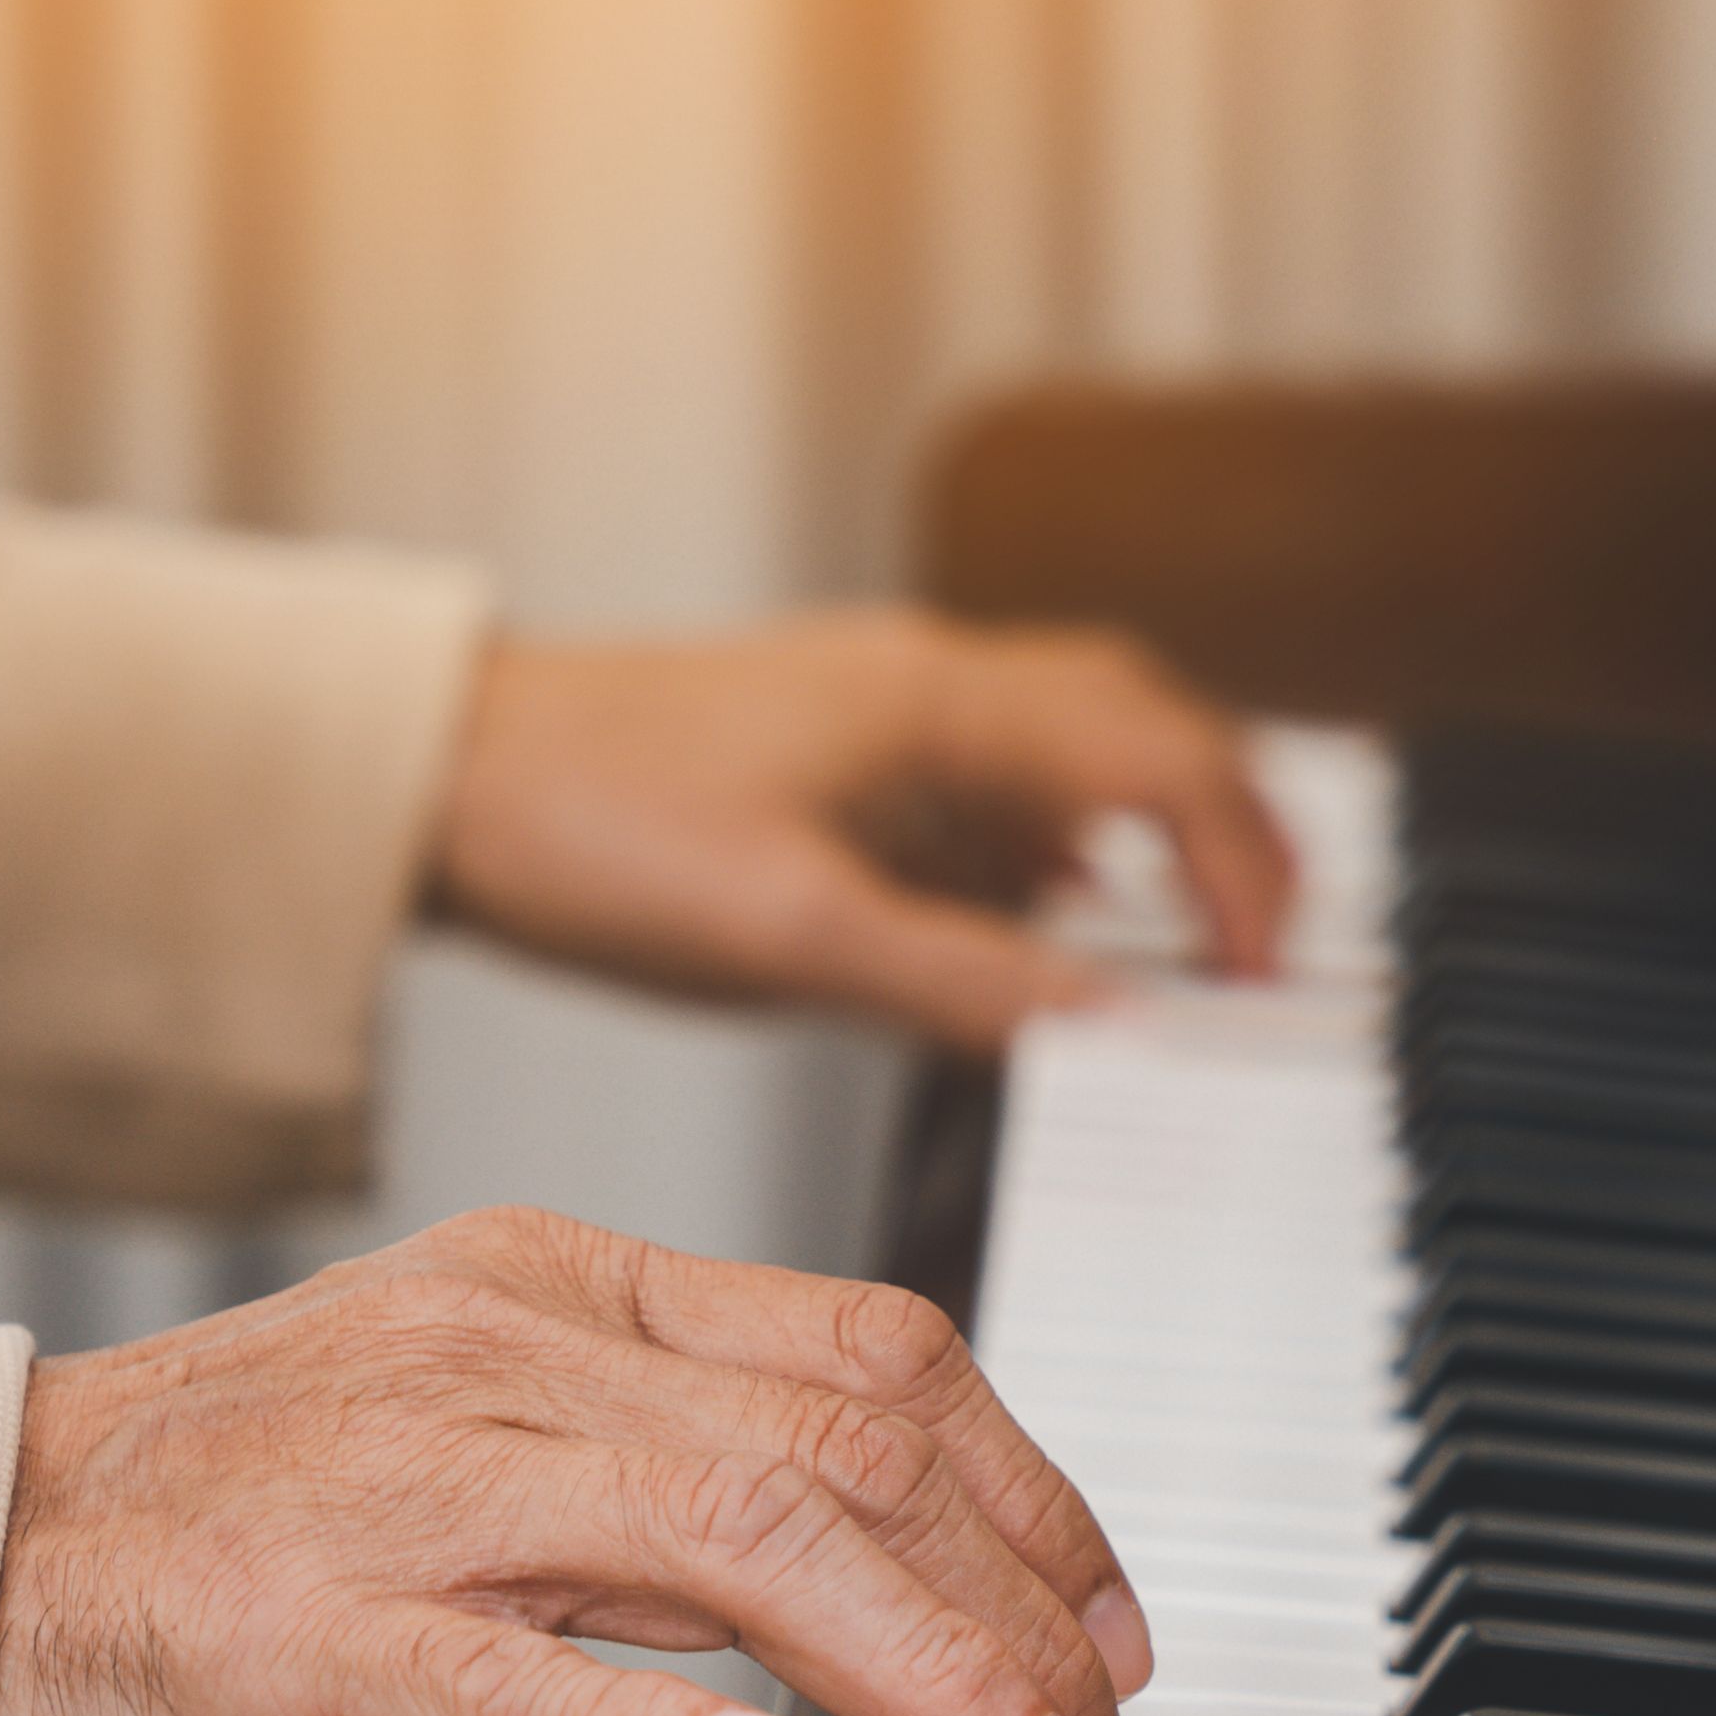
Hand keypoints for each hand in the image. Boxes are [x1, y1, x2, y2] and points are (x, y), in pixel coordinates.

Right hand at [0, 1207, 1152, 1715]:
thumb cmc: (215, 1523)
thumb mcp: (480, 1429)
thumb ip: (673, 1468)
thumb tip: (892, 1562)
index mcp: (555, 1290)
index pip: (870, 1353)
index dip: (1032, 1493)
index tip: (1112, 1627)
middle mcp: (498, 1356)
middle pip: (843, 1451)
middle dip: (1020, 1616)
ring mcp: (396, 1489)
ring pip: (732, 1544)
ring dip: (922, 1683)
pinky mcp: (292, 1636)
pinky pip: (501, 1678)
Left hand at [429, 611, 1296, 1047]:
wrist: (441, 773)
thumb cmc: (591, 827)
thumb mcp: (794, 935)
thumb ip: (968, 981)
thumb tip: (1118, 1028)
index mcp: (946, 704)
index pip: (1169, 760)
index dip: (1244, 868)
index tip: (1261, 978)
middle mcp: (936, 686)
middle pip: (1153, 721)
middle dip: (1236, 826)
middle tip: (1273, 942)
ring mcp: (890, 714)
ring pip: (1081, 743)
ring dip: (1154, 829)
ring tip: (1190, 939)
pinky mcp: (844, 755)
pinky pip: (998, 781)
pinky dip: (1061, 845)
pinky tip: (1049, 920)